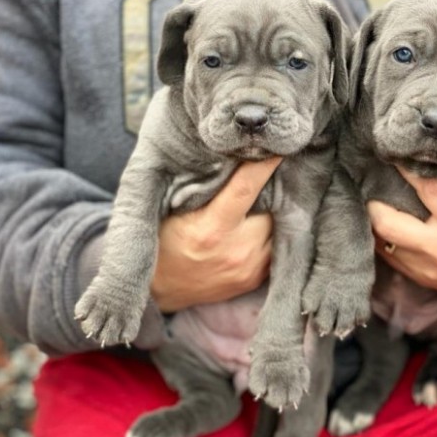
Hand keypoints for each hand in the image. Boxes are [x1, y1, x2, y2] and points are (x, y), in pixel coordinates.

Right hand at [151, 157, 281, 311]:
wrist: (159, 289)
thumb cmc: (164, 239)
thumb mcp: (173, 210)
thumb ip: (202, 187)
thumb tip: (232, 157)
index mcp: (212, 229)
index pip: (246, 188)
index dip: (264, 165)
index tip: (277, 147)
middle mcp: (236, 251)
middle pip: (269, 207)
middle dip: (267, 192)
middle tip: (256, 182)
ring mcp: (249, 268)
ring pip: (276, 227)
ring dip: (270, 215)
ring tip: (253, 208)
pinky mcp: (255, 279)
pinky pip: (273, 247)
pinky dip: (268, 234)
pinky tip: (252, 228)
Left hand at [367, 165, 436, 305]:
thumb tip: (427, 162)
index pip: (428, 189)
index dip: (408, 170)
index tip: (397, 155)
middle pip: (387, 222)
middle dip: (374, 202)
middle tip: (373, 187)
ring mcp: (425, 267)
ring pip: (381, 240)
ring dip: (374, 220)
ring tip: (375, 202)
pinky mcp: (418, 277)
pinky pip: (387, 255)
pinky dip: (382, 237)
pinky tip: (385, 224)